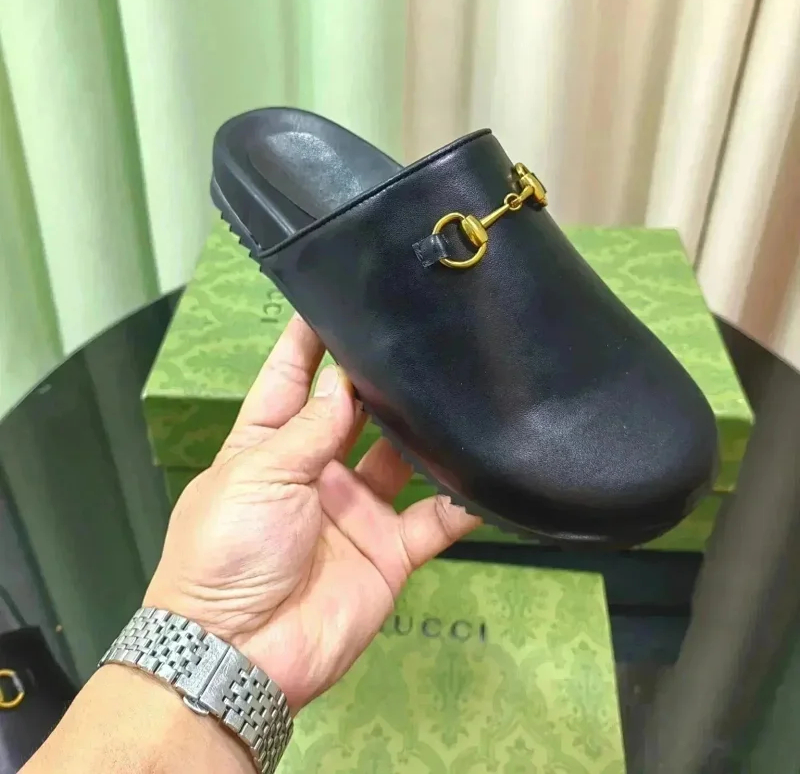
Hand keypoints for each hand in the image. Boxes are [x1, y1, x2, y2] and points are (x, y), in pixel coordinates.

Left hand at [145, 315, 479, 712]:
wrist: (239, 656)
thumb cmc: (227, 553)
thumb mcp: (257, 477)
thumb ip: (309, 429)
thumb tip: (344, 380)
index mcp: (268, 444)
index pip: (292, 377)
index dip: (311, 339)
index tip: (338, 293)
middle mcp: (316, 469)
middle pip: (354, 410)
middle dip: (378, 377)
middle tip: (419, 333)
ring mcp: (356, 509)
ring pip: (401, 456)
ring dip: (424, 429)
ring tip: (459, 386)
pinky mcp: (390, 551)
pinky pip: (435, 520)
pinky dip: (462, 500)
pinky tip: (486, 471)